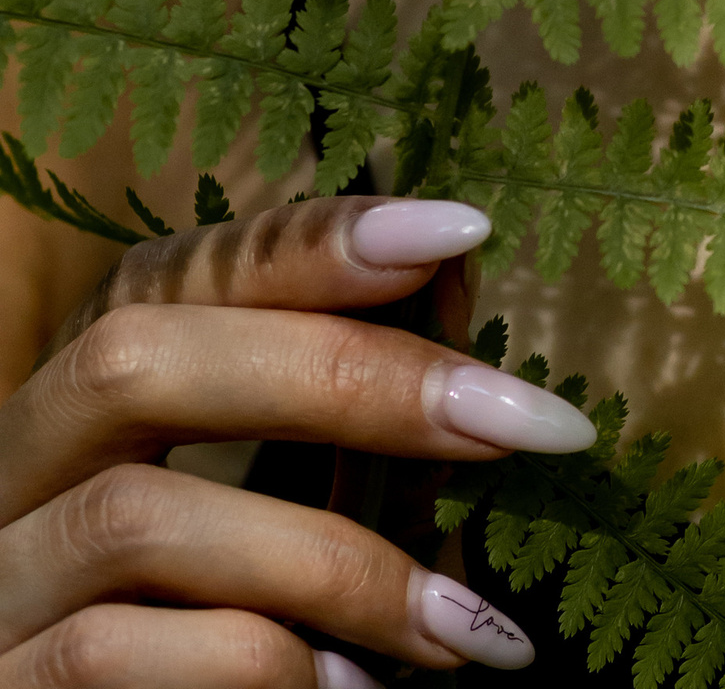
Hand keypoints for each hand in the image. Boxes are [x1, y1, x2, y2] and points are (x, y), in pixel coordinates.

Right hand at [0, 196, 594, 688]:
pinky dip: (255, 667)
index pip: (169, 275)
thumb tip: (465, 308)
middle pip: (136, 362)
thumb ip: (324, 424)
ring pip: (135, 521)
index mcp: (76, 411)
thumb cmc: (200, 641)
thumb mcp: (254, 517)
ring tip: (459, 627)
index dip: (307, 241)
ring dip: (332, 565)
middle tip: (522, 423)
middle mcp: (8, 475)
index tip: (460, 230)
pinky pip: (107, 657)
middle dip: (346, 378)